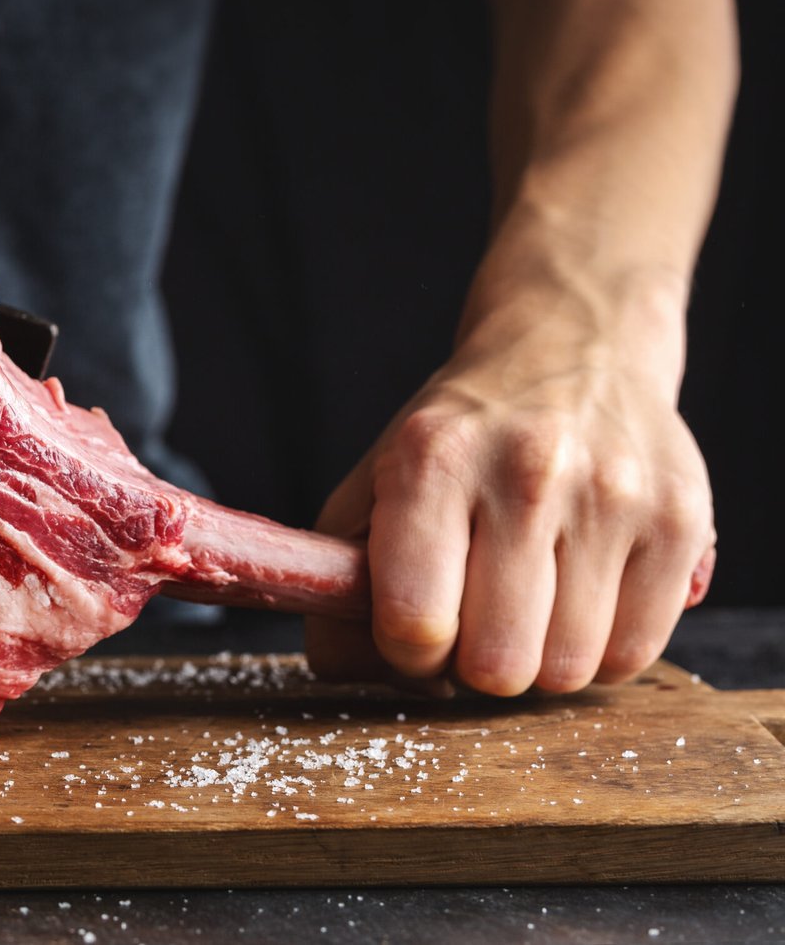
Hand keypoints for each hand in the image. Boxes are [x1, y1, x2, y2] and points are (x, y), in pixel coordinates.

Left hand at [306, 291, 716, 695]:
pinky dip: (602, 650)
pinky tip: (582, 599)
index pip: (414, 622)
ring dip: (541, 660)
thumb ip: (339, 576)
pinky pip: (635, 654)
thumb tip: (344, 664)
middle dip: (476, 665)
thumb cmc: (462, 438)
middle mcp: (526, 472)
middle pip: (497, 665)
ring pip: (569, 671)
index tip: (417, 632)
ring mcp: (613, 496)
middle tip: (477, 622)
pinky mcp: (680, 521)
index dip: (408, 654)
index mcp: (431, 459)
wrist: (572, 350)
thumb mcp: (375, 480)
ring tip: (531, 603)